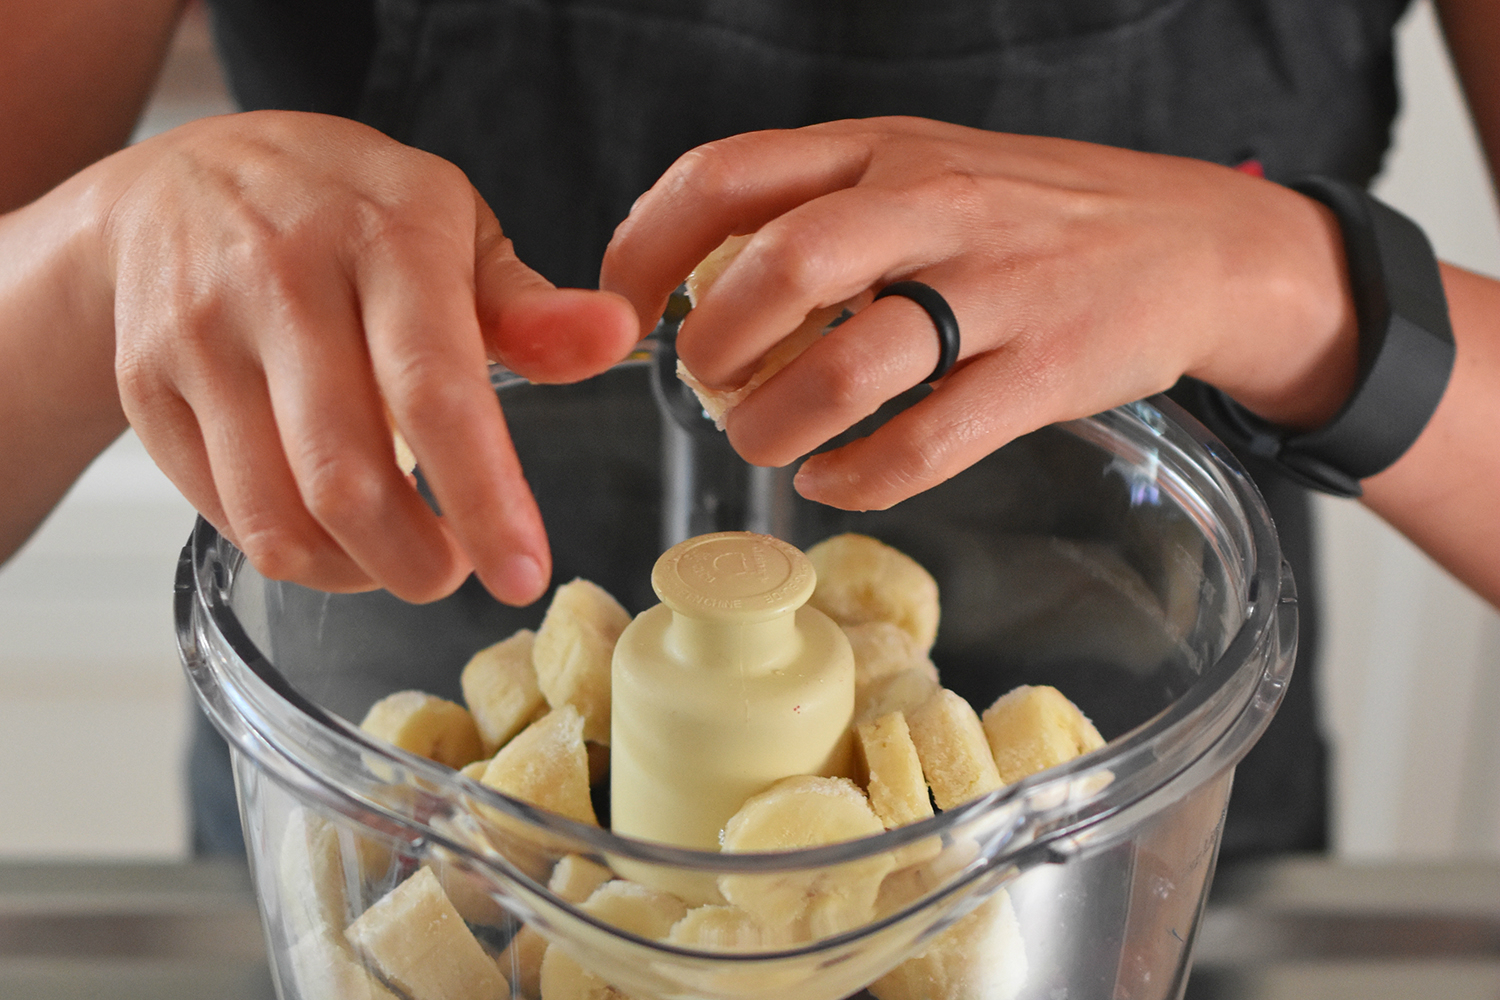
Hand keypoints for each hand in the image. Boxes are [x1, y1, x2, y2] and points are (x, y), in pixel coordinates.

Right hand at [99, 111, 637, 603]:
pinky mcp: (146, 386)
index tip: (522, 573)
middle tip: (457, 571)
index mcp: (383, 240)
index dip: (484, 497)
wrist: (182, 177)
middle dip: (416, 561)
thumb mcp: (454, 229)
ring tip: (397, 555)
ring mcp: (200, 337)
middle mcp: (280, 284)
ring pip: (277, 515)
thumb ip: (530, 305)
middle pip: (348, 477)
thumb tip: (615, 335)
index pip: (434, 390)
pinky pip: (225, 513)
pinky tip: (330, 528)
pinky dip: (292, 550)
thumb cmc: (348, 213)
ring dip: (354, 570)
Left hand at [602, 117, 1357, 510]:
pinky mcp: (1046, 371)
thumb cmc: (1034, 216)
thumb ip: (819, 208)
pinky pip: (928, 443)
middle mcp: (933, 205)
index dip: (647, 248)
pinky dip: (860, 478)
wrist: (1195, 244)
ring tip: (763, 445)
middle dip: (714, 342)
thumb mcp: (924, 171)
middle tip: (704, 384)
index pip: (726, 177)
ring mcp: (995, 289)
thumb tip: (696, 282)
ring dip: (778, 423)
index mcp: (883, 151)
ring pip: (852, 365)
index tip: (627, 309)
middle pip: (782, 265)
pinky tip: (835, 481)